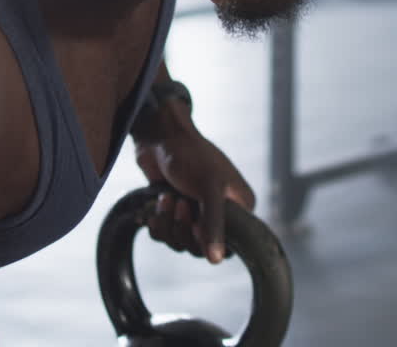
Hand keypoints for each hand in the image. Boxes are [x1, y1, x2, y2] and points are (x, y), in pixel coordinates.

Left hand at [135, 128, 254, 264]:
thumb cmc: (191, 156)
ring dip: (168, 222)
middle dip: (182, 228)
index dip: (208, 241)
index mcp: (239, 208)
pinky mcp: (174, 212)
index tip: (195, 224)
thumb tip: (216, 260)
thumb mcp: (209, 188)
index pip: (229, 246)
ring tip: (166, 197)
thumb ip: (214, 225)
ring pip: (179, 242)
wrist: (160, 136)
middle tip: (179, 202)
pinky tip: (156, 204)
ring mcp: (195, 213)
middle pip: (199, 248)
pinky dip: (158, 223)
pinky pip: (164, 235)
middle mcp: (219, 214)